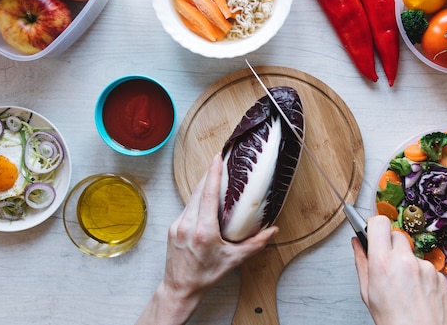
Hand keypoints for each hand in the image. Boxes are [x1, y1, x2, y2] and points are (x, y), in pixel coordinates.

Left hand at [136, 154, 277, 324]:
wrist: (180, 288)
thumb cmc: (206, 276)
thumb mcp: (234, 260)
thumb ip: (255, 244)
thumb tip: (273, 231)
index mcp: (203, 230)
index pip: (207, 194)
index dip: (213, 173)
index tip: (217, 157)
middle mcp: (188, 224)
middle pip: (198, 191)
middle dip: (209, 174)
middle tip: (219, 160)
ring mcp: (177, 224)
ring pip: (191, 197)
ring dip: (202, 185)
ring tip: (214, 175)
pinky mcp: (173, 227)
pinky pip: (187, 207)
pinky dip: (196, 199)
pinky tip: (204, 197)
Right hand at [352, 215, 446, 324]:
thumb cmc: (393, 321)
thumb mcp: (367, 292)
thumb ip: (362, 262)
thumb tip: (357, 244)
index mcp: (383, 263)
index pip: (380, 223)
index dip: (375, 226)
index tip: (373, 232)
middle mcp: (406, 261)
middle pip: (397, 236)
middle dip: (390, 246)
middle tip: (388, 265)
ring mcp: (426, 268)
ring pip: (412, 254)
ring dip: (407, 264)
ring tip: (404, 288)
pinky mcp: (441, 276)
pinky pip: (427, 268)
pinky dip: (422, 277)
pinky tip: (417, 293)